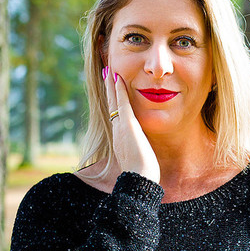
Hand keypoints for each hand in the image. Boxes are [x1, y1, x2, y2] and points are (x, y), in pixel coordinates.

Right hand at [105, 66, 160, 182]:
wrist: (139, 179)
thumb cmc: (142, 174)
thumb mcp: (140, 160)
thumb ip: (140, 153)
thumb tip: (143, 156)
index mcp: (120, 138)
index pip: (116, 115)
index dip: (114, 102)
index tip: (113, 90)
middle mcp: (117, 131)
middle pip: (112, 105)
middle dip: (110, 90)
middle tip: (106, 74)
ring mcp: (121, 127)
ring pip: (114, 102)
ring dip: (112, 86)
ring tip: (109, 71)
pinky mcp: (128, 126)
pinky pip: (122, 103)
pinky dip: (119, 91)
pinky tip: (118, 79)